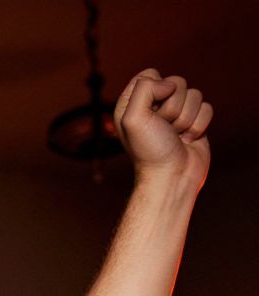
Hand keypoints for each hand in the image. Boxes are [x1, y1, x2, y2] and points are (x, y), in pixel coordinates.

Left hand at [114, 69, 211, 189]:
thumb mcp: (133, 118)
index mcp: (132, 104)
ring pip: (194, 94)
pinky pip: (207, 108)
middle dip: (173, 107)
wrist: (171, 177)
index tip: (151, 112)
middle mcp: (153, 107)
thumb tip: (169, 85)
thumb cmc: (150, 151)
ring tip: (174, 136)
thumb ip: (144, 88)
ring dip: (186, 118)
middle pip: (176, 82)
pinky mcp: (194, 122)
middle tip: (163, 128)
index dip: (156, 89)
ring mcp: (175, 114)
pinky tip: (187, 140)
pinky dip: (199, 124)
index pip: (150, 74)